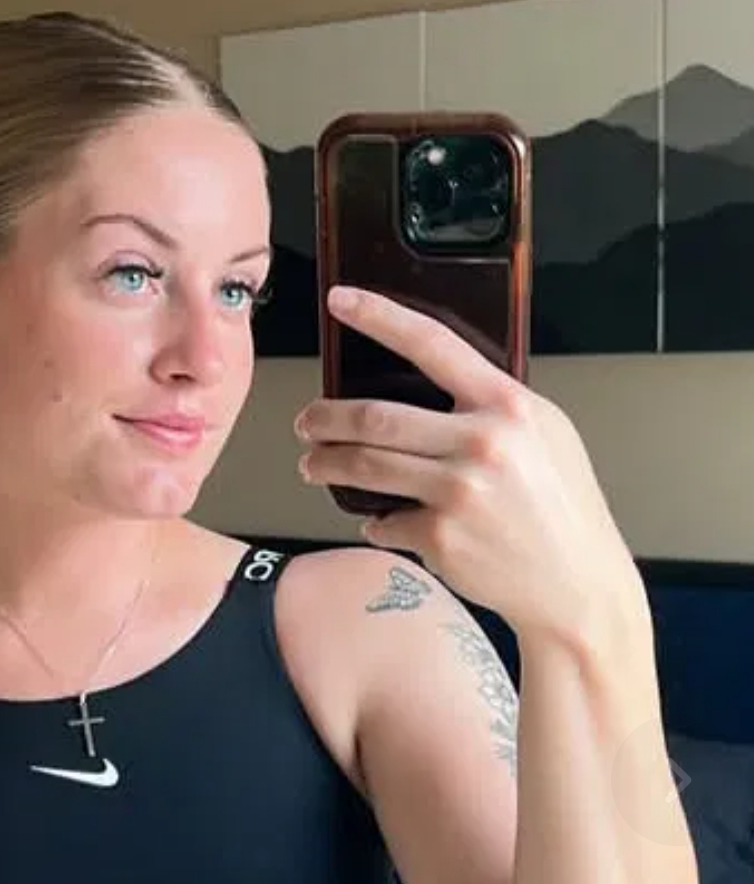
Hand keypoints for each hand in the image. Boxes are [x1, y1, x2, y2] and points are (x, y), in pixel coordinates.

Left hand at [294, 285, 643, 641]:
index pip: (432, 343)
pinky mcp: (439, 538)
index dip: (379, 317)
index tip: (340, 302)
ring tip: (313, 465)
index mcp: (506, 405)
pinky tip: (380, 521)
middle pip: (376, 417)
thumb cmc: (562, 505)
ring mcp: (457, 492)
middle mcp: (480, 443)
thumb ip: (494, 406)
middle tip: (308, 422)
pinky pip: (384, 521)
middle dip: (326, 419)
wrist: (575, 581)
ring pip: (365, 468)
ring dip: (327, 465)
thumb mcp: (546, 432)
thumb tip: (435, 384)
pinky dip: (375, 521)